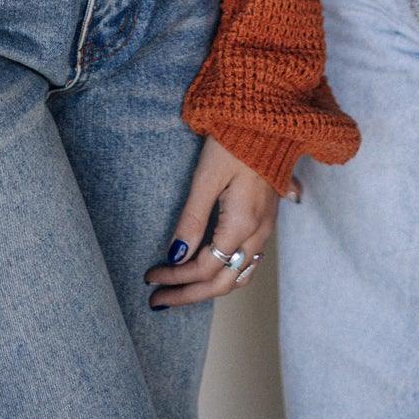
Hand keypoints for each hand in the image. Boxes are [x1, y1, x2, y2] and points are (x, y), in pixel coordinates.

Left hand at [143, 136, 289, 307]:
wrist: (269, 119)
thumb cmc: (235, 141)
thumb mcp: (206, 177)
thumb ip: (192, 219)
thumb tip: (175, 255)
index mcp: (242, 224)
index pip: (204, 268)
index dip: (175, 277)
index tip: (149, 276)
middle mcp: (259, 233)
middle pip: (223, 282)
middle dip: (188, 294)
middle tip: (157, 299)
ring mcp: (267, 229)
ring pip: (240, 277)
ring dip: (208, 289)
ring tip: (180, 292)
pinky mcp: (268, 221)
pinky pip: (250, 263)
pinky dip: (227, 277)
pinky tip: (212, 275)